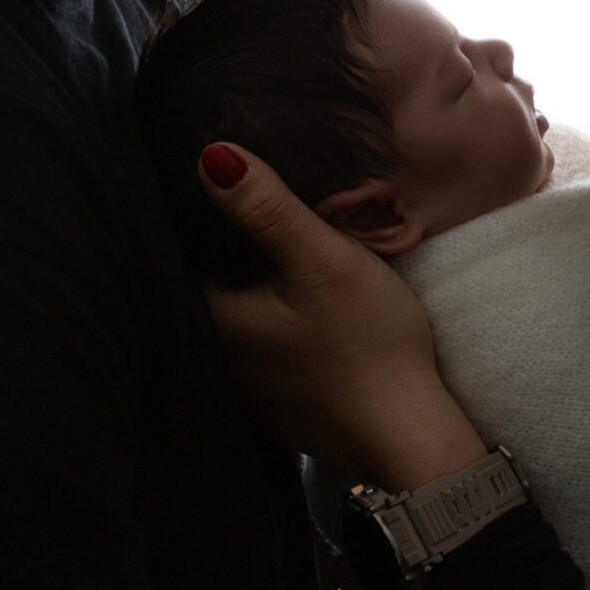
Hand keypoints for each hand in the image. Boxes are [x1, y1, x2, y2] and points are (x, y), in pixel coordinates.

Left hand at [196, 142, 489, 487]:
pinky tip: (294, 312)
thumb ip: (268, 207)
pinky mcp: (280, 407)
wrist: (408, 434)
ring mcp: (249, 389)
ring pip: (235, 322)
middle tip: (245, 209)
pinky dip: (271, 328)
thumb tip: (211, 155)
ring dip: (247, 291)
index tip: (208, 184)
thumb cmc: (367, 344)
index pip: (180, 254)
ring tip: (267, 251)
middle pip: (207, 287)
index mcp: (218, 318)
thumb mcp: (323, 260)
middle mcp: (220, 358)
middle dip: (222, 252)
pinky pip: (262, 353)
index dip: (194, 217)